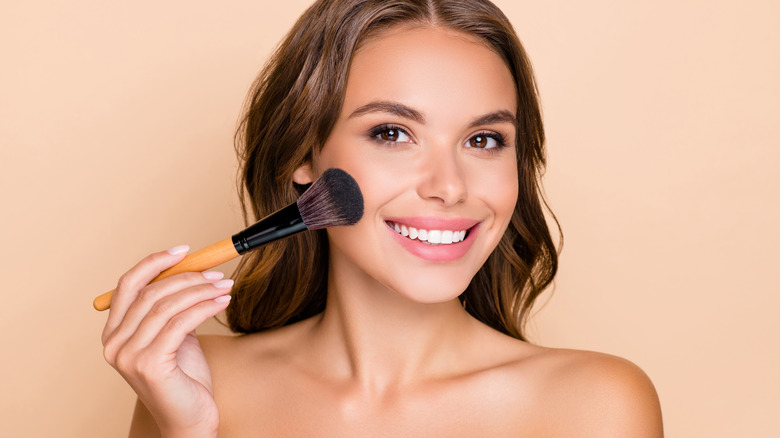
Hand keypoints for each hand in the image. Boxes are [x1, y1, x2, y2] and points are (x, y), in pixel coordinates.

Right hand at [101, 245, 231, 436]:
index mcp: (114, 333)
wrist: (190, 419)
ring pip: (166, 306)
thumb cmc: (185, 379)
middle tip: (218, 273)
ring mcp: (127, 355)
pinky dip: (205, 307)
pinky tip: (223, 302)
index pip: (128, 285)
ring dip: (201, 290)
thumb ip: (172, 309)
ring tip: (225, 285)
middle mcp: (114, 343)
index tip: (183, 250)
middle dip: (188, 277)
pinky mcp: (148, 364)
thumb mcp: (176, 336)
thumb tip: (192, 273)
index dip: (155, 262)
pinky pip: (180, 323)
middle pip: (150, 292)